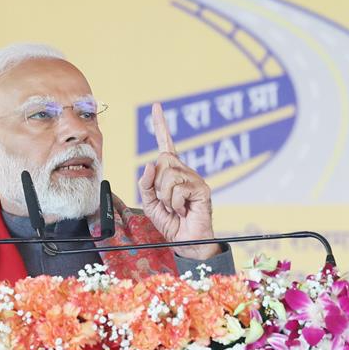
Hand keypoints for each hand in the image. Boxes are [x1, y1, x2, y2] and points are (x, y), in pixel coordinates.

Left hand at [138, 102, 220, 259]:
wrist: (186, 242)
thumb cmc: (170, 222)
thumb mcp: (150, 202)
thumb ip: (146, 183)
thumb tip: (150, 163)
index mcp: (171, 172)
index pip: (165, 144)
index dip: (160, 126)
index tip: (156, 107)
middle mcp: (184, 171)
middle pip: (162, 160)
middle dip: (157, 184)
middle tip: (167, 201)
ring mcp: (195, 178)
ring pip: (168, 175)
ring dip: (166, 197)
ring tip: (175, 208)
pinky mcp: (202, 189)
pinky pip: (178, 188)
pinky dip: (175, 203)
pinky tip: (183, 210)